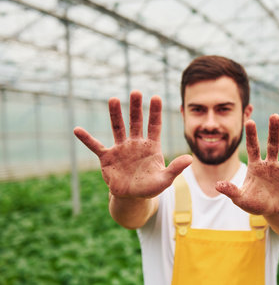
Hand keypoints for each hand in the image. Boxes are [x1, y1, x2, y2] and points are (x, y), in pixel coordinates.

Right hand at [74, 90, 191, 198]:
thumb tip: (190, 159)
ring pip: (118, 128)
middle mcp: (136, 144)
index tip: (156, 97)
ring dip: (115, 115)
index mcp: (151, 146)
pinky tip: (77, 129)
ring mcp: (121, 149)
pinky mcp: (107, 158)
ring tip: (113, 99)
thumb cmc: (150, 186)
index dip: (155, 112)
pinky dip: (86, 139)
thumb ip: (176, 168)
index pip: (154, 125)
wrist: (132, 196)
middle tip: (136, 92)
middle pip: (136, 122)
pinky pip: (95, 146)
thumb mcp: (165, 179)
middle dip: (136, 108)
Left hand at [216, 114, 278, 215]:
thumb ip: (231, 191)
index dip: (252, 135)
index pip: (253, 147)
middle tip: (275, 116)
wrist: (274, 212)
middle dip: (274, 131)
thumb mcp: (241, 199)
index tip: (250, 121)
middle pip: (272, 145)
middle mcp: (271, 164)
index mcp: (256, 166)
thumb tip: (217, 185)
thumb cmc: (256, 203)